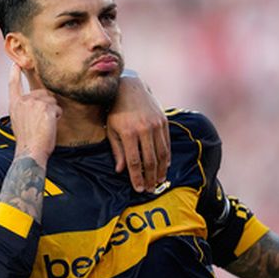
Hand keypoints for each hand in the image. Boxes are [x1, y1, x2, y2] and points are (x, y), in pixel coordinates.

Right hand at [8, 63, 60, 166]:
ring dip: (52, 112)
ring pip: (51, 101)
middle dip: (46, 105)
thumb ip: (25, 110)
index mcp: (14, 105)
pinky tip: (50, 126)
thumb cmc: (27, 142)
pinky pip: (57, 108)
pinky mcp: (46, 108)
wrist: (30, 152)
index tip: (15, 64)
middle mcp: (23, 101)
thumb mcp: (19, 122)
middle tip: (41, 123)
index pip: (13, 85)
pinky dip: (57, 117)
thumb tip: (37, 105)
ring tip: (44, 126)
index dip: (14, 73)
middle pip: (42, 93)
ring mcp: (34, 103)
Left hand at [106, 75, 169, 191]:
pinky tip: (165, 166)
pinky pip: (167, 143)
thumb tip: (120, 171)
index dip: (137, 178)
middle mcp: (145, 129)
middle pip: (150, 161)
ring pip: (161, 154)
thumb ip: (117, 151)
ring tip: (158, 182)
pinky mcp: (164, 121)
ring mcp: (156, 125)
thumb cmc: (116, 111)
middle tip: (150, 190)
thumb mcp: (111, 130)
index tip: (138, 189)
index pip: (135, 162)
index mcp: (129, 133)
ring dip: (160, 170)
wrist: (129, 88)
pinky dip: (167, 157)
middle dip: (150, 178)